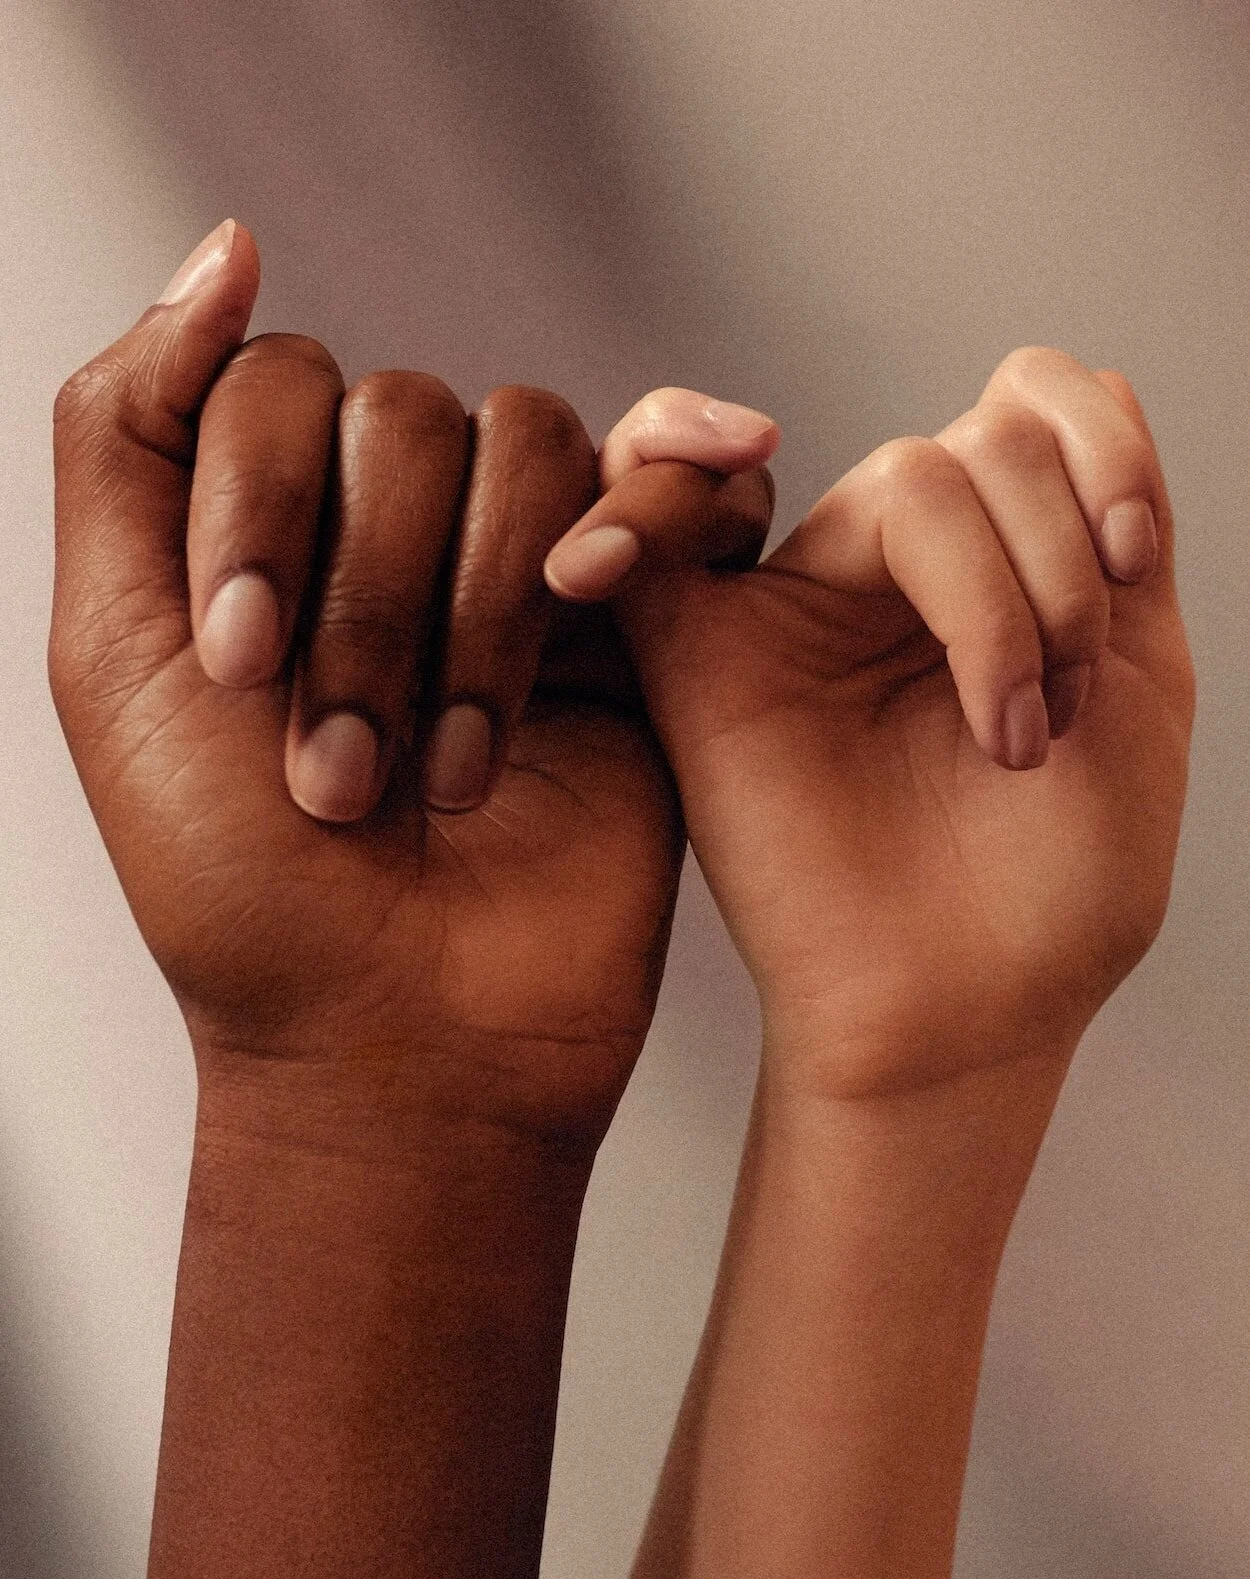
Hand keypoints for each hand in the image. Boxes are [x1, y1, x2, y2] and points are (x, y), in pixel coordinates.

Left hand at [50, 221, 774, 1143]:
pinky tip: (602, 588)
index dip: (262, 504)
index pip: (281, 384)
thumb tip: (227, 250)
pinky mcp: (643, 631)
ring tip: (450, 775)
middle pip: (410, 415)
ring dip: (480, 616)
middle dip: (368, 599)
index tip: (240, 667)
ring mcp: (527, 575)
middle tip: (342, 771)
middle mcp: (399, 533)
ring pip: (532, 444)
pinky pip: (672, 488)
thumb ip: (127, 434)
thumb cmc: (241, 889)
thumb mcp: (112, 654)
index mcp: (273, 528)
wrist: (401, 1045)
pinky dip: (648, 512)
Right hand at [576, 349, 1193, 1100]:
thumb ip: (1115, 526)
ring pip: (902, 481)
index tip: (1132, 563)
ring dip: (996, 596)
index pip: (1030, 405)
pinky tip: (674, 506)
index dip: (1098, 446)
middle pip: (982, 443)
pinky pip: (653, 528)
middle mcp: (897, 575)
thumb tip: (1085, 378)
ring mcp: (801, 608)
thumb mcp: (1141, 678)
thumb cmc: (1058, 881)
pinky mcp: (704, 659)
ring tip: (1009, 732)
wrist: (971, 1010)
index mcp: (999, 567)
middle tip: (1062, 704)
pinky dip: (647, 487)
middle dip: (1058, 565)